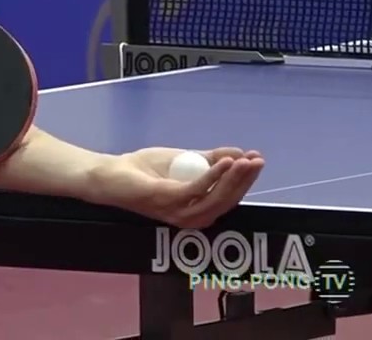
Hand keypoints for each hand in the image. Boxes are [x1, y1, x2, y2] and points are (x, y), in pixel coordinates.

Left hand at [89, 147, 263, 228]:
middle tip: (258, 160)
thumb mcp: (185, 160)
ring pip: (215, 198)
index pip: (229, 198)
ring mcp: (179, 212)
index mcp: (197, 210)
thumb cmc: (145, 170)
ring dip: (233, 179)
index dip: (246, 180)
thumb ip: (211, 159)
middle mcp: (191, 217)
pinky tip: (225, 162)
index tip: (259, 160)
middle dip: (245, 180)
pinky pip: (196, 190)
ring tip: (245, 161)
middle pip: (227, 200)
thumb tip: (240, 154)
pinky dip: (213, 176)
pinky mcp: (167, 201)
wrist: (112, 172)